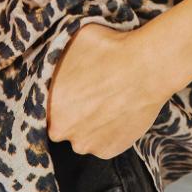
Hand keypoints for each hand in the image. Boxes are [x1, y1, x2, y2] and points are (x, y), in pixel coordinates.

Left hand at [45, 21, 168, 158]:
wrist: (147, 67)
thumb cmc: (109, 49)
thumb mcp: (71, 41)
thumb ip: (56, 59)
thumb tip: (54, 57)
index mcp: (49, 103)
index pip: (44, 106)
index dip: (57, 97)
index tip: (70, 87)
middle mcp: (63, 129)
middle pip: (62, 124)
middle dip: (71, 112)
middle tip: (90, 94)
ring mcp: (87, 144)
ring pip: (82, 135)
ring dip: (89, 124)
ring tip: (107, 101)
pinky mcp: (109, 150)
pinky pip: (102, 143)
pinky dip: (108, 131)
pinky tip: (118, 110)